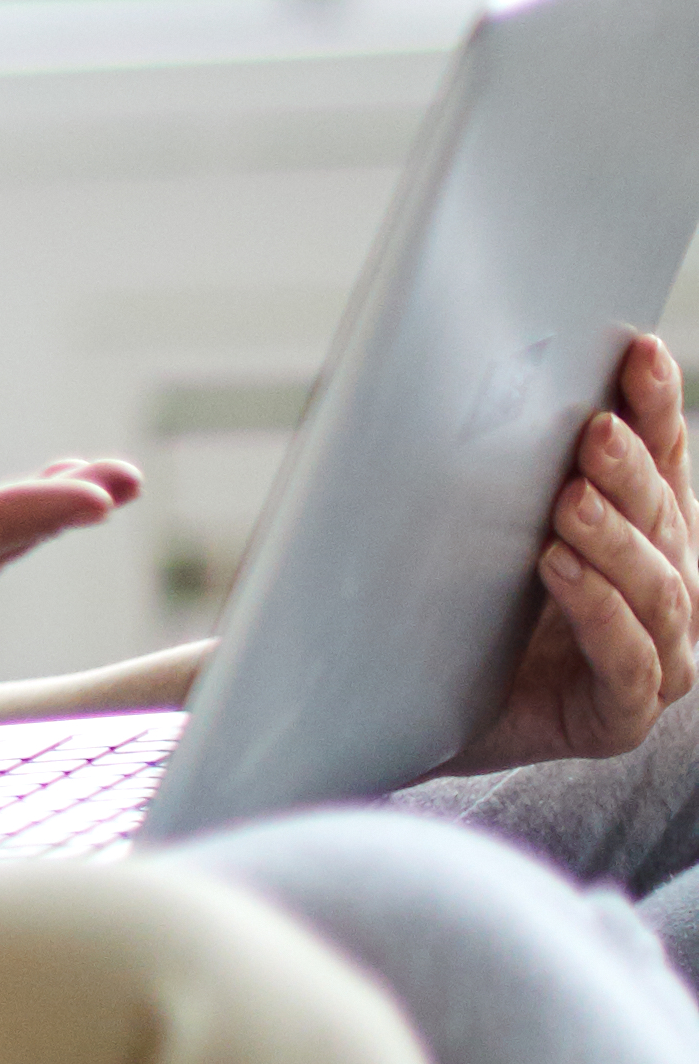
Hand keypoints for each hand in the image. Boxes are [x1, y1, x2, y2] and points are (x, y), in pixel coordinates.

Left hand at [456, 334, 697, 773]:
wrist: (400, 705)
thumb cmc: (449, 599)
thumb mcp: (473, 517)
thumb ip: (501, 461)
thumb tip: (478, 361)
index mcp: (643, 532)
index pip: (661, 459)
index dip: (654, 405)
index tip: (635, 348)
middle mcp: (664, 589)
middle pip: (662, 520)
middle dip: (631, 472)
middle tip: (593, 432)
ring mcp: (654, 656)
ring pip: (658, 590)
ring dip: (615, 541)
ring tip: (569, 501)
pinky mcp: (618, 715)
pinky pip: (629, 663)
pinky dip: (601, 614)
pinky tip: (563, 571)